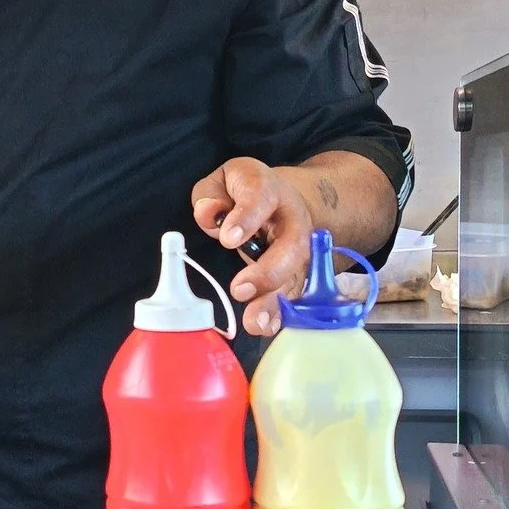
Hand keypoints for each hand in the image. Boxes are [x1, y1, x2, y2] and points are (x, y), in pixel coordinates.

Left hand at [190, 157, 312, 336]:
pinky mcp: (297, 272)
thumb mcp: (221, 182)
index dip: (247, 218)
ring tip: (255, 321)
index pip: (261, 198)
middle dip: (268, 270)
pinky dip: (279, 313)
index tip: (228, 239)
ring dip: (275, 300)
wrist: (280, 199)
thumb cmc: (242, 191)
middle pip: (292, 245)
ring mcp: (299, 249)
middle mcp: (292, 220)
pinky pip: (292, 294)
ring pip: (295, 275)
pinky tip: (265, 327)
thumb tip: (210, 214)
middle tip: (240, 289)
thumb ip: (211, 196)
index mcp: (268, 189)